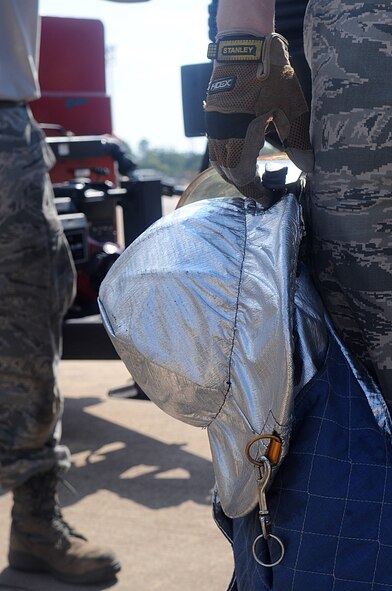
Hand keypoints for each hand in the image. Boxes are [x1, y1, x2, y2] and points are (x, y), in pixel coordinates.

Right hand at [204, 33, 313, 205]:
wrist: (245, 48)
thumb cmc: (269, 78)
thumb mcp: (291, 110)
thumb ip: (299, 140)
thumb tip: (308, 167)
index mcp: (239, 138)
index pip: (242, 177)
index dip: (254, 191)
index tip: (266, 199)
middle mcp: (221, 135)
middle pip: (227, 172)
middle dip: (243, 184)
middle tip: (261, 190)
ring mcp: (214, 126)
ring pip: (219, 160)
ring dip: (233, 172)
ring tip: (251, 176)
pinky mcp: (213, 118)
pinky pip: (216, 146)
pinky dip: (228, 157)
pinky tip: (242, 154)